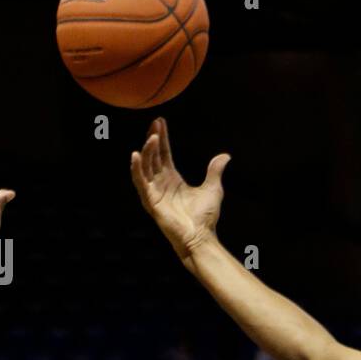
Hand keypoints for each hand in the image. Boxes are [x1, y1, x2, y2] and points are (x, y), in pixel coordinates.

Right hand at [130, 117, 227, 254]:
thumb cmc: (204, 217)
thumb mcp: (212, 188)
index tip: (160, 122)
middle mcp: (161, 183)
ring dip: (147, 150)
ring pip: (146, 166)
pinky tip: (136, 154)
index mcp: (172, 180)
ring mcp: (154, 192)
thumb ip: (214, 171)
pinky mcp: (151, 201)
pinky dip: (136, 168)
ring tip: (151, 136)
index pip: (164, 154)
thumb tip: (224, 156)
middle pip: (153, 156)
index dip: (161, 138)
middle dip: (153, 139)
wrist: (201, 237)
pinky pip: (140, 182)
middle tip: (155, 123)